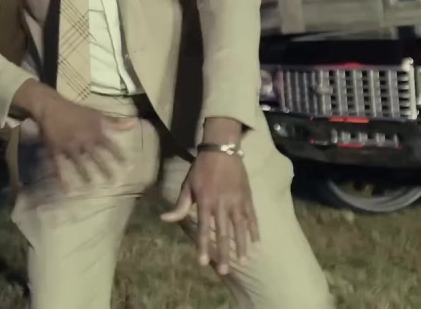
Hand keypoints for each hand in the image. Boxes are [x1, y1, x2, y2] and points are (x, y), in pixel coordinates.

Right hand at [33, 92, 135, 189]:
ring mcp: (70, 146)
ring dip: (85, 174)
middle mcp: (84, 141)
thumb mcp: (97, 114)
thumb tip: (135, 124)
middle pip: (97, 157)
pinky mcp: (56, 150)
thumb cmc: (75, 111)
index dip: (120, 156)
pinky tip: (66, 189)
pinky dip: (62, 178)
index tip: (128, 168)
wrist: (51, 107)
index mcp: (94, 132)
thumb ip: (115, 122)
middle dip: (105, 169)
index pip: (110, 146)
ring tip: (91, 186)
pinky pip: (59, 166)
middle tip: (114, 182)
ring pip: (80, 163)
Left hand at [161, 145, 258, 274]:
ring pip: (240, 228)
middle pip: (224, 233)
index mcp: (205, 202)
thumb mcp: (187, 185)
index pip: (204, 229)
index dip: (203, 247)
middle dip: (224, 254)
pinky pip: (252, 217)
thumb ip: (180, 205)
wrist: (222, 150)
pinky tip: (256, 243)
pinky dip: (255, 230)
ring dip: (241, 245)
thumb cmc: (201, 168)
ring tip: (242, 261)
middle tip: (226, 271)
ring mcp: (237, 201)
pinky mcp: (247, 197)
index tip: (203, 263)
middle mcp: (222, 205)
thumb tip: (164, 219)